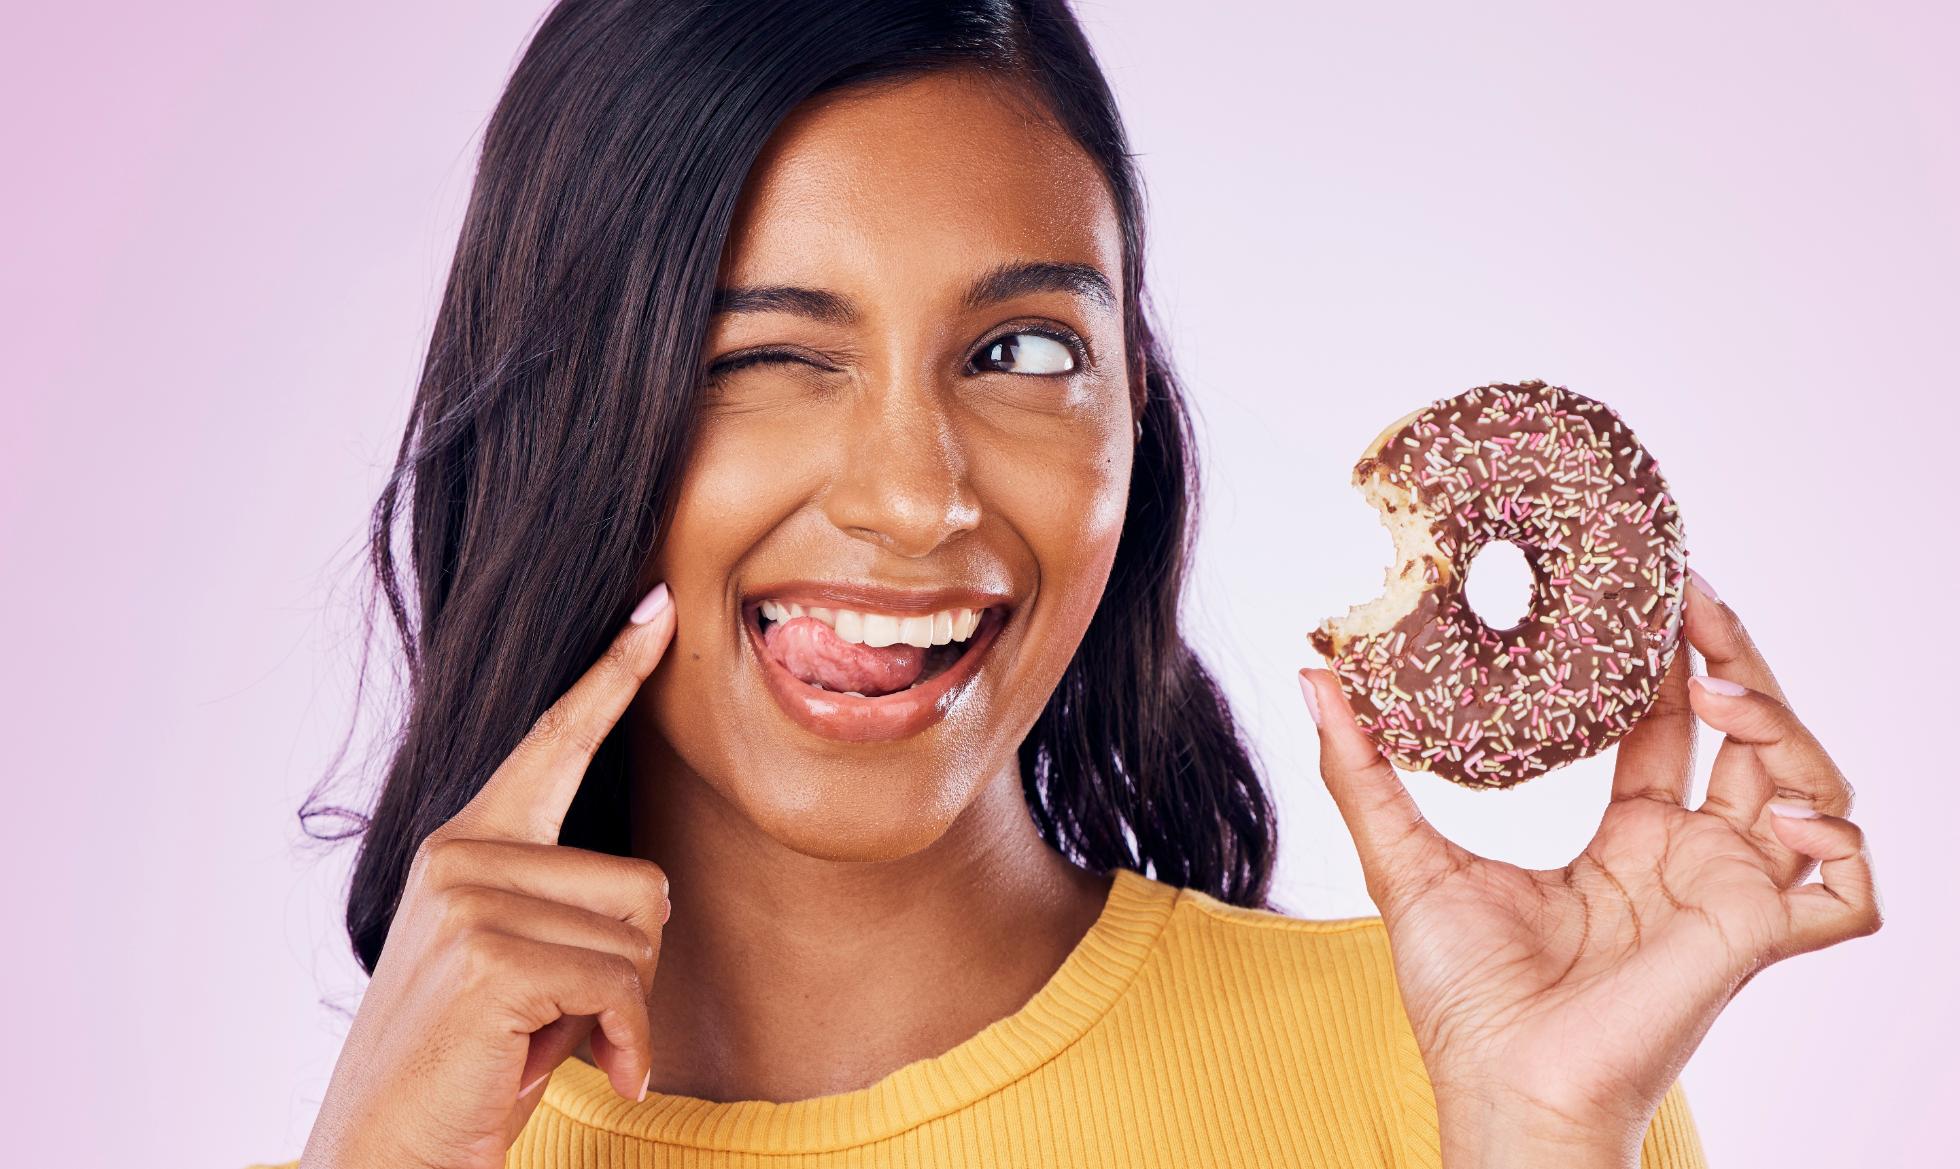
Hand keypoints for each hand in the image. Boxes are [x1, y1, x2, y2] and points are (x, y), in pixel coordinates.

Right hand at [299, 584, 676, 1168]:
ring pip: (643, 936)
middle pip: (645, 880)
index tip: (655, 611)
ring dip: (625, 1012)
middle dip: (633, 969)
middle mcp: (460, 856)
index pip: (554, 742)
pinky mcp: (491, 957)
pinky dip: (629, 1043)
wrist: (384, 1155)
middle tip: (565, 1020)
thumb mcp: (521, 968)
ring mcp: (468, 901)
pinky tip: (599, 1072)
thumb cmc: (468, 1067)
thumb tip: (659, 890)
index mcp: (466, 845)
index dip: (611, 678)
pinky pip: (625, 987)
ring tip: (553, 1044)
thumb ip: (567, 908)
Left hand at [1300, 577, 1880, 1168]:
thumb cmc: (1462, 998)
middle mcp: (1689, 860)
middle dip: (1735, 659)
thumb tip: (1313, 677)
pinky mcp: (1754, 936)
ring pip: (1811, 786)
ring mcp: (1728, 896)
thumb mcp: (1403, 860)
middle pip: (1748, 736)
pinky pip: (1850, 892)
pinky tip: (1790, 811)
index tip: (1653, 591)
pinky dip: (1845, 845)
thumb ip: (1361, 769)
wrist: (1500, 1085)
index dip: (1671, 660)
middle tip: (1692, 596)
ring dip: (1781, 725)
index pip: (1670, 727)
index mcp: (1628, 843)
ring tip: (1720, 686)